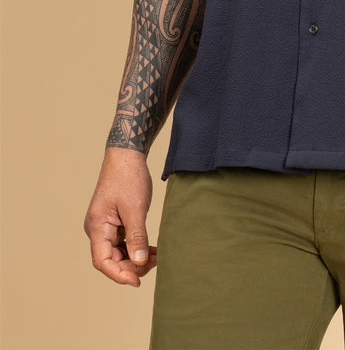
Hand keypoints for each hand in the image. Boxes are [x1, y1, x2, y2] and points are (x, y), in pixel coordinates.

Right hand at [84, 147, 156, 286]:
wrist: (127, 155)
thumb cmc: (128, 178)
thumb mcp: (135, 208)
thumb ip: (137, 236)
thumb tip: (139, 262)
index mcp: (97, 227)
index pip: (102, 261)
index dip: (119, 274)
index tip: (137, 281)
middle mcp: (98, 229)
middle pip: (111, 260)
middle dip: (132, 266)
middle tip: (155, 264)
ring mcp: (106, 225)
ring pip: (118, 252)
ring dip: (136, 257)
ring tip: (158, 257)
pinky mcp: (115, 221)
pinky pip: (123, 241)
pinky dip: (137, 247)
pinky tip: (153, 249)